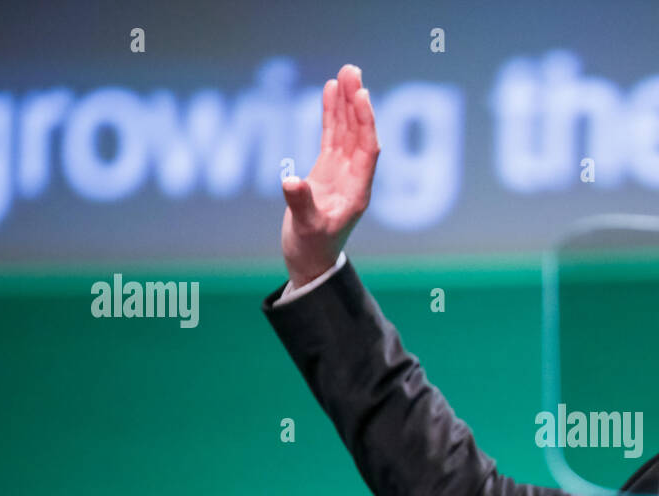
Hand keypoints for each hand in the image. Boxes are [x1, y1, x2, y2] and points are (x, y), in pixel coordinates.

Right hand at [281, 64, 379, 287]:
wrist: (310, 260)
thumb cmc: (312, 248)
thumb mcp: (305, 228)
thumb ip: (300, 203)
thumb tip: (290, 180)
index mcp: (358, 191)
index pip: (367, 150)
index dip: (365, 123)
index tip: (362, 96)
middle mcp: (354, 177)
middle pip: (359, 133)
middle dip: (357, 102)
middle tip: (352, 71)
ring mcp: (342, 171)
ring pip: (346, 130)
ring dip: (346, 102)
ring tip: (344, 72)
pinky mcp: (327, 169)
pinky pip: (332, 136)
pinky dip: (332, 114)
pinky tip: (331, 91)